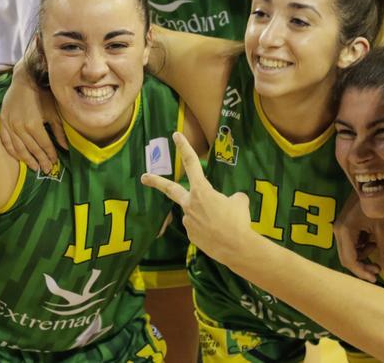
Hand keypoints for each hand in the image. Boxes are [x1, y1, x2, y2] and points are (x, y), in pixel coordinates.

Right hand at [0, 68, 66, 172]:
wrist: (24, 80)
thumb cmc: (42, 94)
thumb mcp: (54, 112)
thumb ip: (59, 131)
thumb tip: (66, 147)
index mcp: (34, 124)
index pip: (44, 145)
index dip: (50, 155)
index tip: (55, 162)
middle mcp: (20, 127)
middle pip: (32, 149)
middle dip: (41, 160)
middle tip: (47, 170)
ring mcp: (9, 125)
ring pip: (18, 148)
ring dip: (27, 159)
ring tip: (35, 167)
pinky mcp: (2, 122)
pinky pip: (6, 141)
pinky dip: (12, 151)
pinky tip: (18, 158)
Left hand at [142, 132, 254, 261]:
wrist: (237, 248)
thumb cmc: (238, 220)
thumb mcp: (240, 202)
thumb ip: (232, 197)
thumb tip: (232, 201)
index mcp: (201, 190)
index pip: (191, 163)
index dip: (184, 148)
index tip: (175, 136)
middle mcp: (190, 204)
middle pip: (170, 189)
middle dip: (156, 182)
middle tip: (144, 177)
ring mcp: (188, 221)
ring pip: (197, 213)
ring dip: (208, 217)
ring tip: (224, 225)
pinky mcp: (191, 236)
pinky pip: (201, 228)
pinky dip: (210, 230)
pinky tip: (220, 235)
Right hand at [333, 193, 383, 282]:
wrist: (371, 184)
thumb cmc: (377, 205)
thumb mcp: (382, 229)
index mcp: (346, 232)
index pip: (350, 260)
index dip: (362, 271)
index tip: (376, 278)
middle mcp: (338, 231)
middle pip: (346, 258)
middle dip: (362, 266)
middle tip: (377, 270)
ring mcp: (338, 228)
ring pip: (347, 252)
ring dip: (362, 255)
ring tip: (376, 246)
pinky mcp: (342, 226)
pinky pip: (349, 244)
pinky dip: (360, 247)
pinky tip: (370, 239)